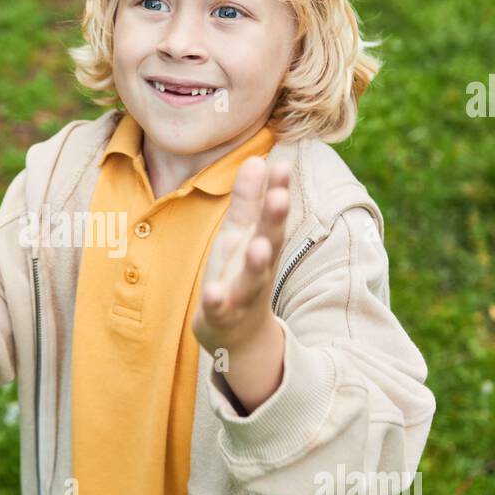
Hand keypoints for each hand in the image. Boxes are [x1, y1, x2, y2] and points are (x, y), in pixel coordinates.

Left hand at [191, 155, 291, 357]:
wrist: (238, 335)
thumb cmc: (238, 274)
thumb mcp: (240, 235)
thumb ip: (248, 200)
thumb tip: (257, 159)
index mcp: (261, 243)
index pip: (271, 214)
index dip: (277, 189)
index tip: (282, 163)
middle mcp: (258, 268)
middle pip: (270, 242)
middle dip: (274, 220)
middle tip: (280, 196)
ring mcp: (242, 294)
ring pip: (252, 278)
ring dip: (256, 262)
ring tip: (258, 245)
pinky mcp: (223, 316)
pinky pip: (220, 309)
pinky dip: (216, 301)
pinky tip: (212, 291)